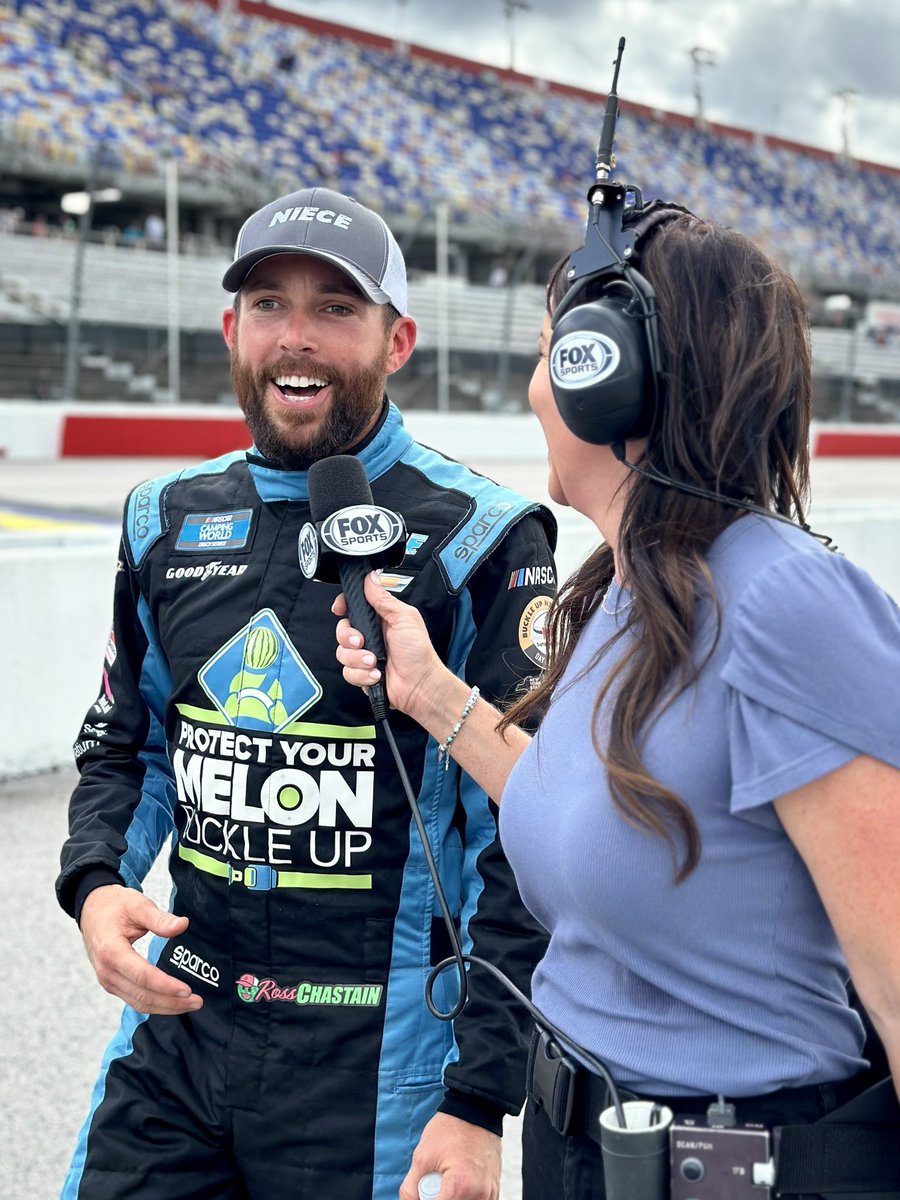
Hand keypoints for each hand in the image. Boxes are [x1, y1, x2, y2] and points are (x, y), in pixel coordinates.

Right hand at [79, 884, 202, 1014]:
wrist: (92, 910)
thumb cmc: (115, 905)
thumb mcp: (138, 905)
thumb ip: (160, 918)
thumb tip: (183, 925)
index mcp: (111, 951)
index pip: (142, 976)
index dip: (166, 986)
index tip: (187, 990)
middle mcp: (107, 971)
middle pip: (142, 995)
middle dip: (171, 1002)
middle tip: (197, 1002)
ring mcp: (107, 980)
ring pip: (138, 1002)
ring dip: (165, 1007)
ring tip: (190, 1004)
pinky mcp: (111, 983)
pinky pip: (133, 999)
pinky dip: (154, 1004)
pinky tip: (172, 1002)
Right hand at [333, 571, 448, 719]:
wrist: (420, 684)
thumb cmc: (418, 652)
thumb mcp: (404, 617)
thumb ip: (383, 599)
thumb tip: (370, 578)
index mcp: (379, 619)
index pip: (352, 607)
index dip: (343, 606)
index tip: (340, 609)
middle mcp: (369, 636)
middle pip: (341, 630)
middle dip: (348, 637)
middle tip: (361, 641)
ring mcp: (364, 656)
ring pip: (342, 653)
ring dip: (357, 658)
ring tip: (374, 661)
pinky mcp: (361, 674)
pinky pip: (348, 672)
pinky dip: (361, 675)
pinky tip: (376, 675)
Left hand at [400, 1113, 500, 1199]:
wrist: (476, 1110)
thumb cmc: (449, 1130)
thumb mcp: (421, 1158)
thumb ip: (411, 1190)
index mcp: (460, 1188)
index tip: (424, 1192)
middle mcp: (480, 1196)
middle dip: (439, 1197)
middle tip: (436, 1181)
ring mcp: (490, 1195)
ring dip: (452, 1197)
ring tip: (448, 1180)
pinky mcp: (494, 1193)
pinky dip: (465, 1197)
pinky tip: (459, 1184)